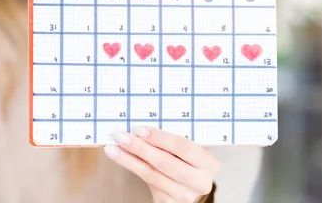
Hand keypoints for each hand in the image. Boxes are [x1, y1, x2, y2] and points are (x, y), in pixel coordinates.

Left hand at [104, 126, 218, 202]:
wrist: (189, 186)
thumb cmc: (186, 159)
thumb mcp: (186, 150)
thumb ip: (170, 140)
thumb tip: (140, 127)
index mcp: (209, 163)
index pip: (183, 147)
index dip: (159, 138)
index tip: (138, 129)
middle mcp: (200, 182)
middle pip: (165, 163)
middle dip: (140, 148)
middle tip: (120, 136)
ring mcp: (184, 195)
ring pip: (152, 175)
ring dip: (128, 160)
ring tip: (112, 148)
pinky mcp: (168, 202)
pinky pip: (146, 182)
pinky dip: (131, 167)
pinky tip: (120, 157)